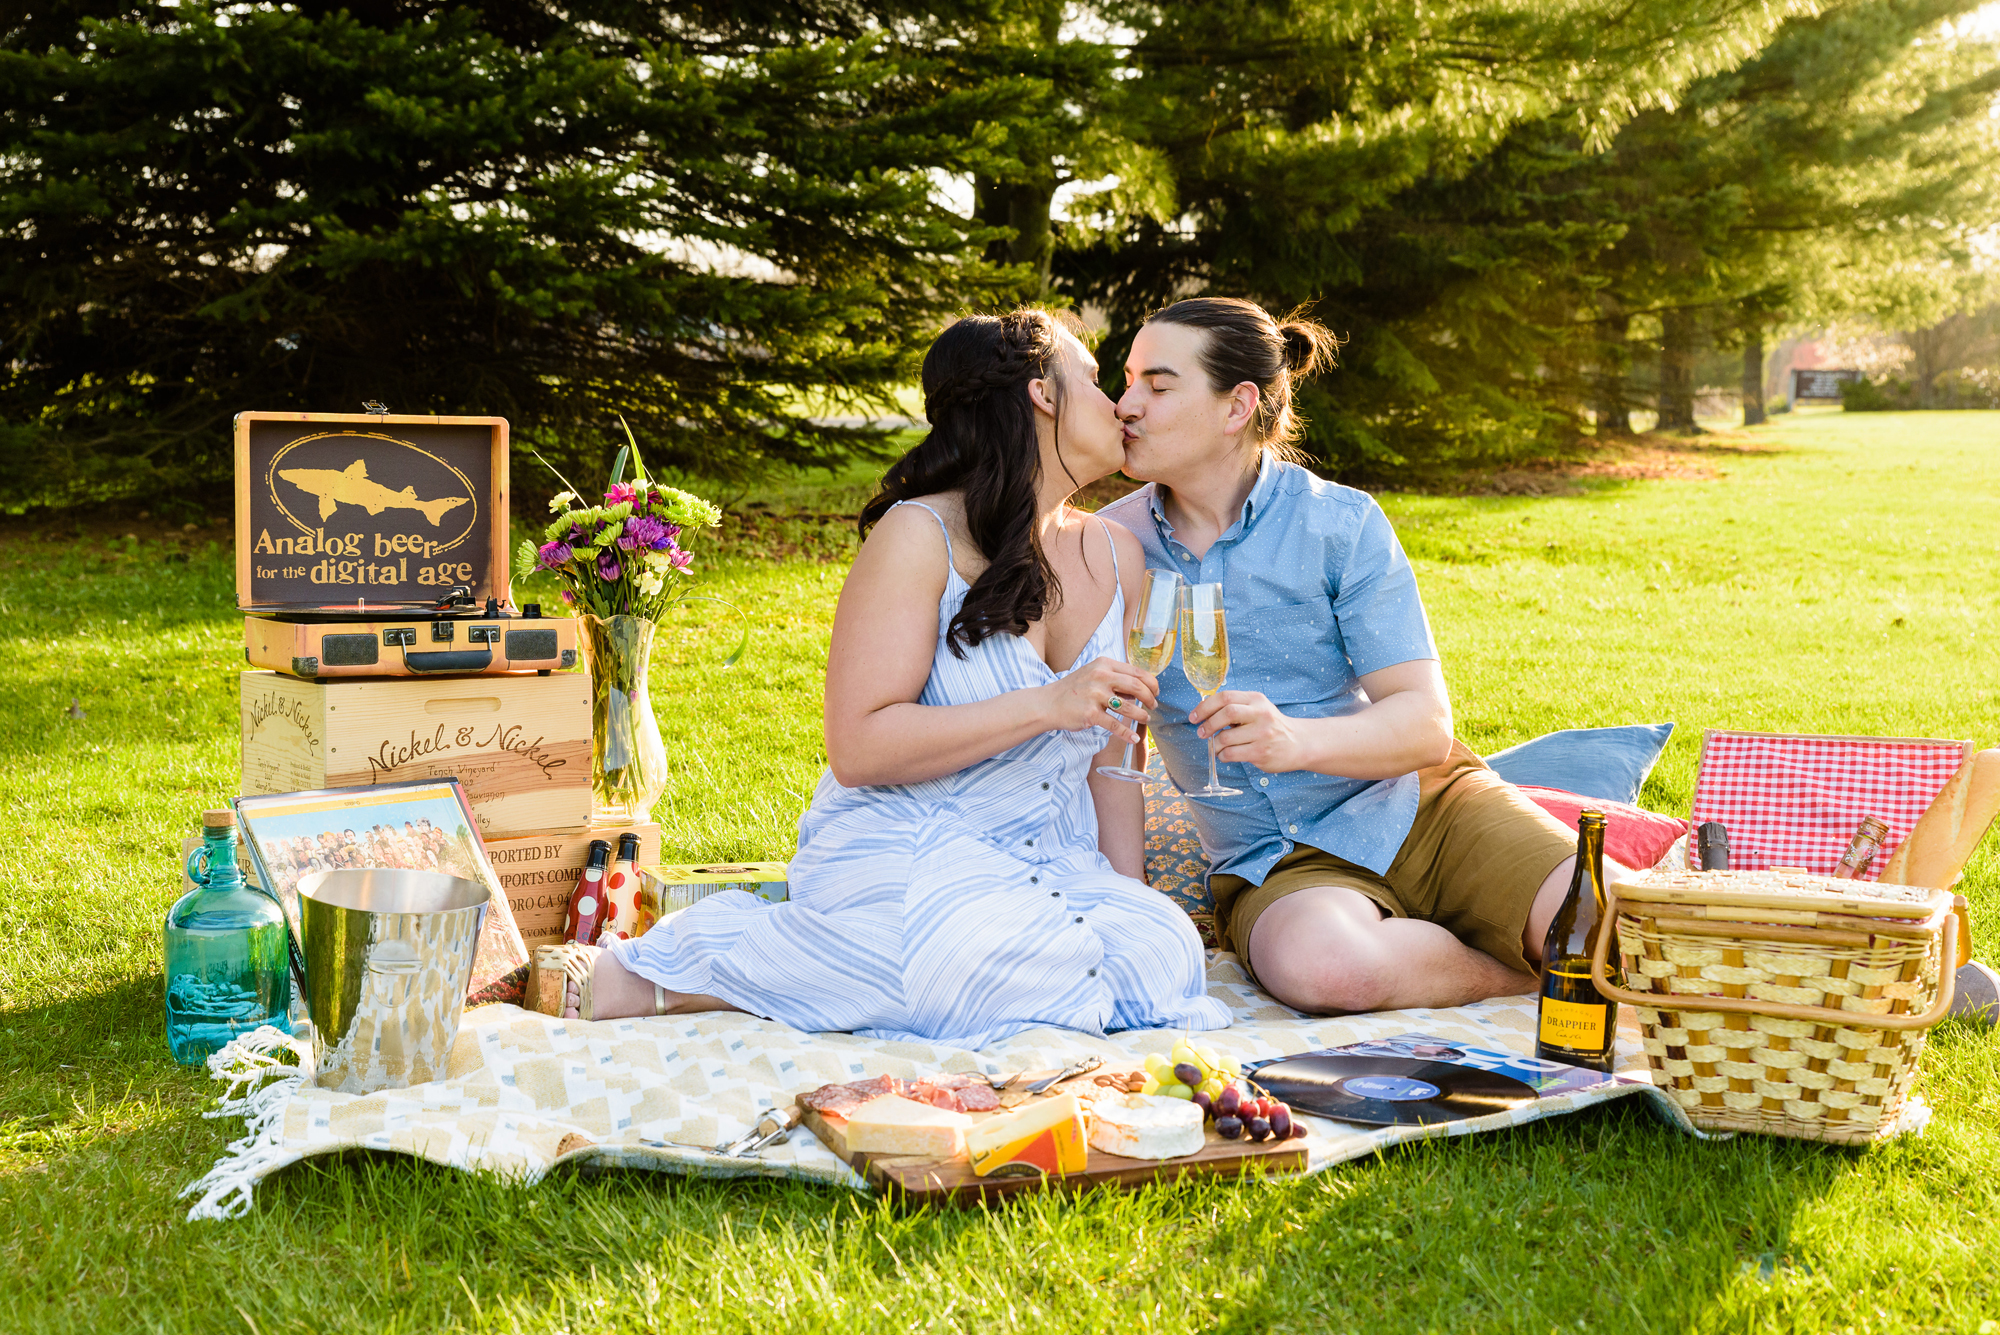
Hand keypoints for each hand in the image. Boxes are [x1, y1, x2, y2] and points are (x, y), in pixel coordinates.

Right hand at [1042, 656, 1157, 744]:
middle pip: (1136, 687)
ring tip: (1145, 719)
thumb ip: (1115, 678)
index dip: (1151, 683)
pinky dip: (1127, 733)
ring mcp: (1095, 696)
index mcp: (1104, 665)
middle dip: (1150, 698)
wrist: (1047, 703)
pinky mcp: (1090, 714)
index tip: (1155, 692)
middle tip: (1153, 706)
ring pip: (1128, 707)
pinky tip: (1133, 738)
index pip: (1136, 672)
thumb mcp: (1093, 674)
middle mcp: (1100, 677)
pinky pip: (1115, 725)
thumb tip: (1139, 690)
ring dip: (1142, 715)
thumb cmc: (1073, 690)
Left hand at [1190, 690, 1312, 773]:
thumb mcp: (1258, 709)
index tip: (1194, 717)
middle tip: (1202, 733)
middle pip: (1226, 713)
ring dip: (1215, 744)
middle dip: (1208, 724)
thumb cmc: (1271, 726)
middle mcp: (1261, 714)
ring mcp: (1262, 734)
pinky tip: (1226, 755)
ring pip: (1226, 737)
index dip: (1205, 706)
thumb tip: (1204, 713)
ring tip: (1217, 746)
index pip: (1225, 697)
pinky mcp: (1261, 752)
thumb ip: (1236, 707)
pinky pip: (1232, 754)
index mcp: (1256, 700)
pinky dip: (1223, 755)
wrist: (1299, 743)